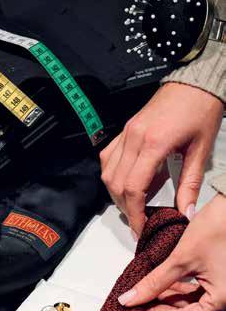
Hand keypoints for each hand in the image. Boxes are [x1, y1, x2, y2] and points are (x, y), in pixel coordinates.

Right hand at [100, 82, 222, 236]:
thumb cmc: (202, 111)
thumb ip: (190, 184)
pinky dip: (114, 176)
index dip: (135, 214)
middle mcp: (133, 138)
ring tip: (135, 205)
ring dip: (117, 194)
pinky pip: (108, 158)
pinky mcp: (124, 130)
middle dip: (126, 208)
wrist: (194, 82)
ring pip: (108, 173)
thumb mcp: (201, 150)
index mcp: (154, 144)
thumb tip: (185, 214)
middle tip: (141, 222)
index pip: (134, 188)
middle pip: (116, 184)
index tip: (143, 229)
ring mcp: (126, 133)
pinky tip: (128, 183)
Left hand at [118, 194, 225, 310]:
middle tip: (134, 310)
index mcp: (221, 299)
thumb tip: (130, 299)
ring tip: (142, 296)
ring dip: (166, 299)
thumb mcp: (182, 258)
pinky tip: (158, 285)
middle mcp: (224, 297)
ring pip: (190, 301)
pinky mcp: (218, 274)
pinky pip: (195, 288)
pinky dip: (176, 288)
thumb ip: (155, 282)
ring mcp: (222, 286)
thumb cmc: (218, 227)